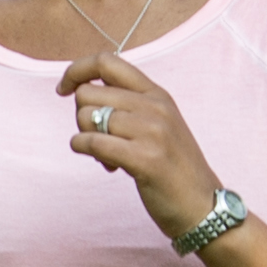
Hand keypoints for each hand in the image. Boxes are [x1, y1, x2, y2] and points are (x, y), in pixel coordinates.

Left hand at [54, 51, 219, 241]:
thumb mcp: (159, 125)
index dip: (77, 71)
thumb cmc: (174, 169)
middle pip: (88, 93)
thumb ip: (129, 105)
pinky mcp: (145, 158)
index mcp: (157, 93)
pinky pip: (93, 143)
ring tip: (109, 157)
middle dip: (82, 118)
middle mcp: (155, 106)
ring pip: (87, 116)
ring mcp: (152, 131)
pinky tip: (108, 165)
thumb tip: (84, 91)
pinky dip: (85, 151)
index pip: (107, 61)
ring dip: (87, 139)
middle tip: (100, 141)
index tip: (63, 90)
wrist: (203, 206)